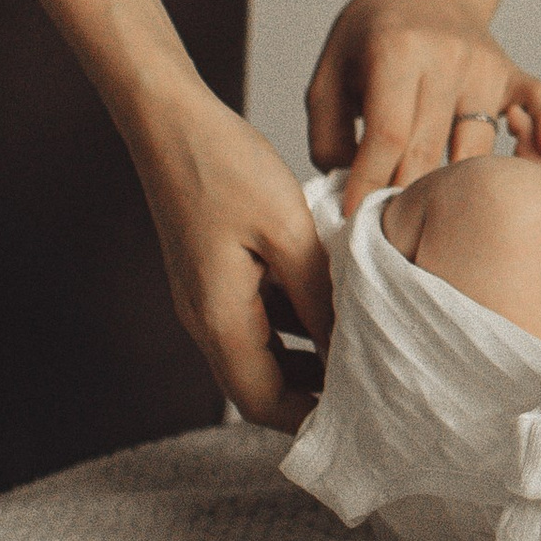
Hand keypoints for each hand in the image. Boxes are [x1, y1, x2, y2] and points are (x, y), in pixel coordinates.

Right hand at [130, 82, 333, 431]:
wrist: (170, 120)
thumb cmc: (225, 166)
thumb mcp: (288, 232)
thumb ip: (319, 296)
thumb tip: (350, 349)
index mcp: (219, 319)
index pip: (261, 401)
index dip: (307, 420)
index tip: (357, 416)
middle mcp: (205, 317)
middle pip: (260, 383)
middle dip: (312, 393)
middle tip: (370, 385)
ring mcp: (206, 295)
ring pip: (261, 350)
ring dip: (306, 355)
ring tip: (362, 345)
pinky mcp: (213, 272)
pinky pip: (256, 315)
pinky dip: (293, 320)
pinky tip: (333, 298)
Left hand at [306, 0, 540, 215]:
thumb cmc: (369, 36)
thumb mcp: (328, 73)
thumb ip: (327, 132)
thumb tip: (346, 189)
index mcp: (396, 52)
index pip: (387, 134)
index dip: (369, 183)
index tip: (353, 221)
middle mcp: (446, 58)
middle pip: (430, 150)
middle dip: (405, 198)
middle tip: (386, 236)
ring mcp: (484, 67)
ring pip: (475, 149)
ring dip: (456, 191)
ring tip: (435, 227)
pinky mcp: (511, 74)